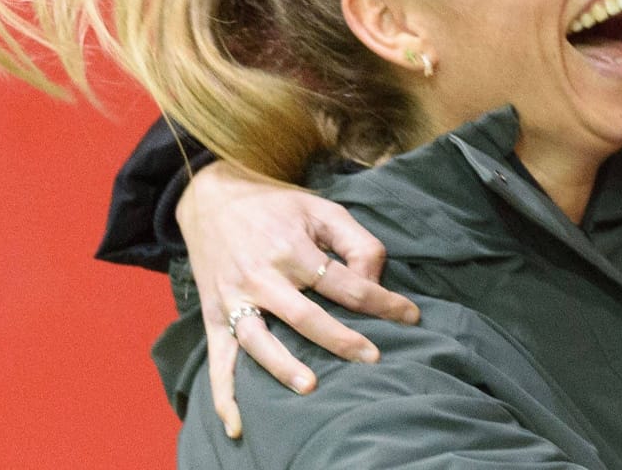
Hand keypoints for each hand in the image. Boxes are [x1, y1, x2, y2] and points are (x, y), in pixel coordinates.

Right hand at [178, 160, 419, 438]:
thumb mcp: (322, 208)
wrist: (210, 198)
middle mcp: (262, 275)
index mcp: (293, 247)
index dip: (383, 303)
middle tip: (374, 357)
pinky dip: (224, 395)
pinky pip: (218, 359)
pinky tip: (238, 423)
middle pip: (305, 316)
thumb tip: (372, 282)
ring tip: (312, 386)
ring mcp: (235, 298)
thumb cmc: (276, 206)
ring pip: (259, 340)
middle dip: (343, 339)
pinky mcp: (214, 315)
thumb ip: (357, 241)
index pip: (346, 284)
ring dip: (284, 366)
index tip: (410, 317)